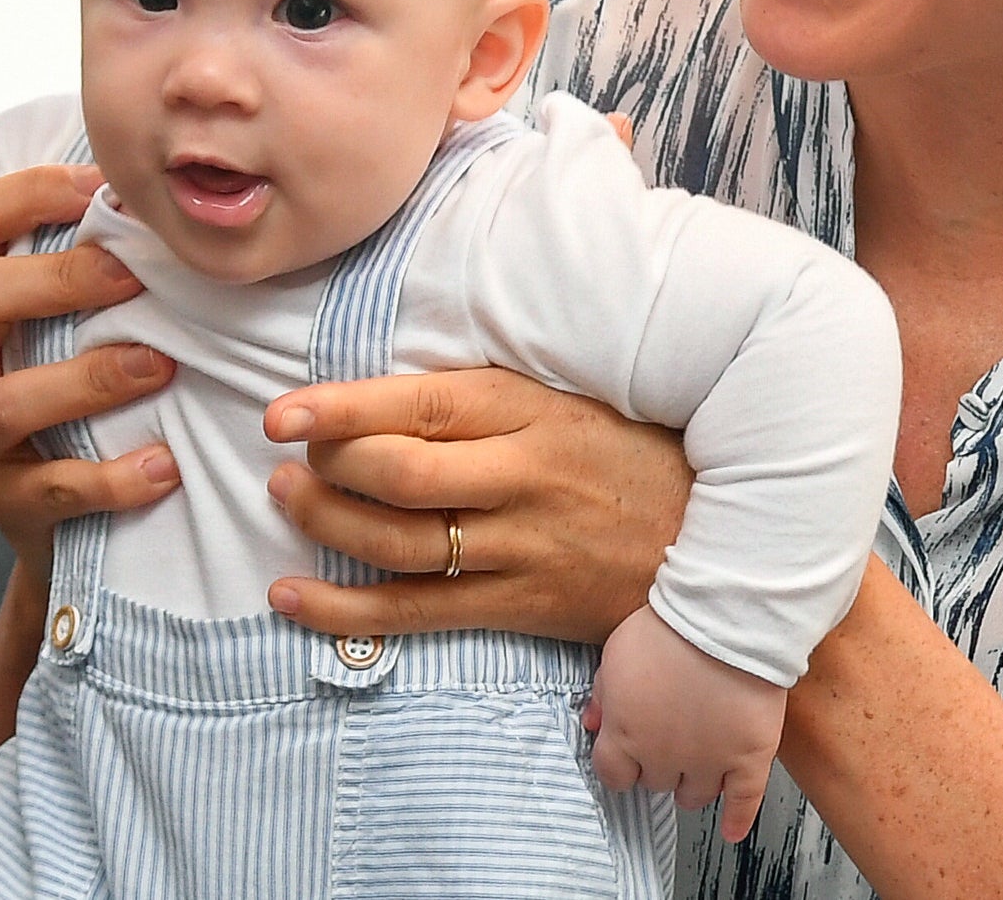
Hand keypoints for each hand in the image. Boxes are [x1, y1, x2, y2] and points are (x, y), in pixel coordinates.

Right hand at [0, 164, 179, 576]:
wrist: (65, 529)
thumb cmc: (85, 402)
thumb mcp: (73, 330)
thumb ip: (99, 270)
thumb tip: (167, 191)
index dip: (27, 192)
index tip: (101, 186)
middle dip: (56, 279)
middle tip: (135, 276)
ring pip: (7, 401)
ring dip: (90, 379)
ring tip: (160, 367)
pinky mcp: (1, 506)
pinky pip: (50, 489)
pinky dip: (112, 477)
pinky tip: (164, 466)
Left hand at [258, 366, 691, 644]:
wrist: (719, 541)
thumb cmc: (631, 455)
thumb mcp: (567, 399)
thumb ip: (484, 396)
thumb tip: (383, 389)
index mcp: (530, 412)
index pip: (420, 405)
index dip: (341, 409)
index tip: (283, 413)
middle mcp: (522, 479)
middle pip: (400, 476)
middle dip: (326, 468)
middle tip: (286, 458)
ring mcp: (521, 548)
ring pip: (398, 543)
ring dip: (325, 524)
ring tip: (284, 501)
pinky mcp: (520, 606)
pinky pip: (416, 613)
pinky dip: (344, 610)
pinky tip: (291, 597)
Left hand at [584, 608, 785, 839]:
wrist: (724, 620)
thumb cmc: (668, 629)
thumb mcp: (616, 653)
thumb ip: (603, 694)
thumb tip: (593, 723)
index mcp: (626, 734)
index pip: (613, 775)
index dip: (620, 766)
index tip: (627, 760)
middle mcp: (664, 757)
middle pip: (655, 782)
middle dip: (658, 766)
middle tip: (668, 746)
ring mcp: (708, 762)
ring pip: (694, 796)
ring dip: (691, 786)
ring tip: (695, 772)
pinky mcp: (749, 759)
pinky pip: (744, 802)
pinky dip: (738, 819)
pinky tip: (732, 830)